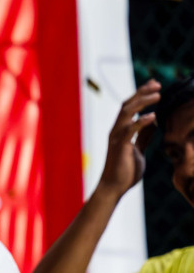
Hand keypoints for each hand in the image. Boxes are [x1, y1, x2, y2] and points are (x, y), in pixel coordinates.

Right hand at [96, 80, 160, 197]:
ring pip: (127, 113)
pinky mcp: (121, 146)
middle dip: (142, 92)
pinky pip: (130, 130)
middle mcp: (117, 130)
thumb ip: (144, 136)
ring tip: (158, 95)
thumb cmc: (125, 171)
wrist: (114, 187)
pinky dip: (142, 121)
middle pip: (128, 105)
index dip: (141, 94)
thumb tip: (154, 123)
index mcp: (121, 130)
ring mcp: (117, 137)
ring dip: (143, 102)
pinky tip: (153, 117)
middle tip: (157, 84)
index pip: (130, 107)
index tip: (155, 85)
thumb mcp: (138, 150)